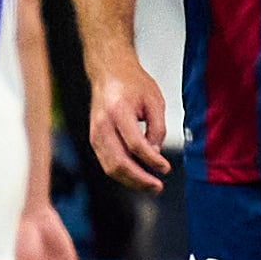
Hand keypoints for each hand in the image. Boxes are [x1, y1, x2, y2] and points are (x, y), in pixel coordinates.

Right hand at [86, 55, 170, 187]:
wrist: (109, 73)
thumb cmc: (133, 83)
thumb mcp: (154, 101)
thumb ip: (157, 128)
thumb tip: (155, 154)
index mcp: (118, 112)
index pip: (135, 145)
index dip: (152, 160)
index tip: (165, 168)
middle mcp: (102, 125)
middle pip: (119, 162)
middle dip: (139, 179)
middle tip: (157, 186)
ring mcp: (95, 134)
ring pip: (110, 167)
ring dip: (131, 180)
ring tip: (150, 186)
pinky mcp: (94, 139)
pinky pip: (106, 162)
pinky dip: (122, 173)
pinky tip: (138, 176)